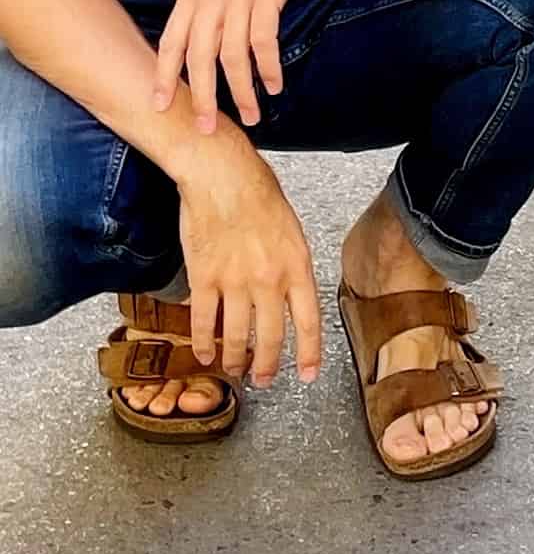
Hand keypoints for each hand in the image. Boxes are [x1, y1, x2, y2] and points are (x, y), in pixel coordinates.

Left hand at [154, 0, 330, 130]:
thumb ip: (205, 0)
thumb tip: (200, 38)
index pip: (171, 41)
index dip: (164, 76)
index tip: (160, 107)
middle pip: (199, 56)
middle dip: (202, 97)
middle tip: (207, 128)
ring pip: (233, 54)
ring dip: (242, 90)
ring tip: (253, 115)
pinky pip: (265, 40)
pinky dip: (269, 67)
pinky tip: (276, 84)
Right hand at [177, 132, 320, 388]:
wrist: (223, 173)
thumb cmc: (258, 192)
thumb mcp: (291, 229)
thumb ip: (291, 265)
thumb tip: (289, 296)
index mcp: (297, 264)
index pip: (308, 321)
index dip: (309, 353)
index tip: (307, 374)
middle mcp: (269, 278)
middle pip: (270, 337)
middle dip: (268, 365)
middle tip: (264, 380)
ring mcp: (235, 280)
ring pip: (237, 336)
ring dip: (236, 360)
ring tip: (235, 371)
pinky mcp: (204, 278)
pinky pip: (204, 322)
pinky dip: (204, 343)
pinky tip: (205, 354)